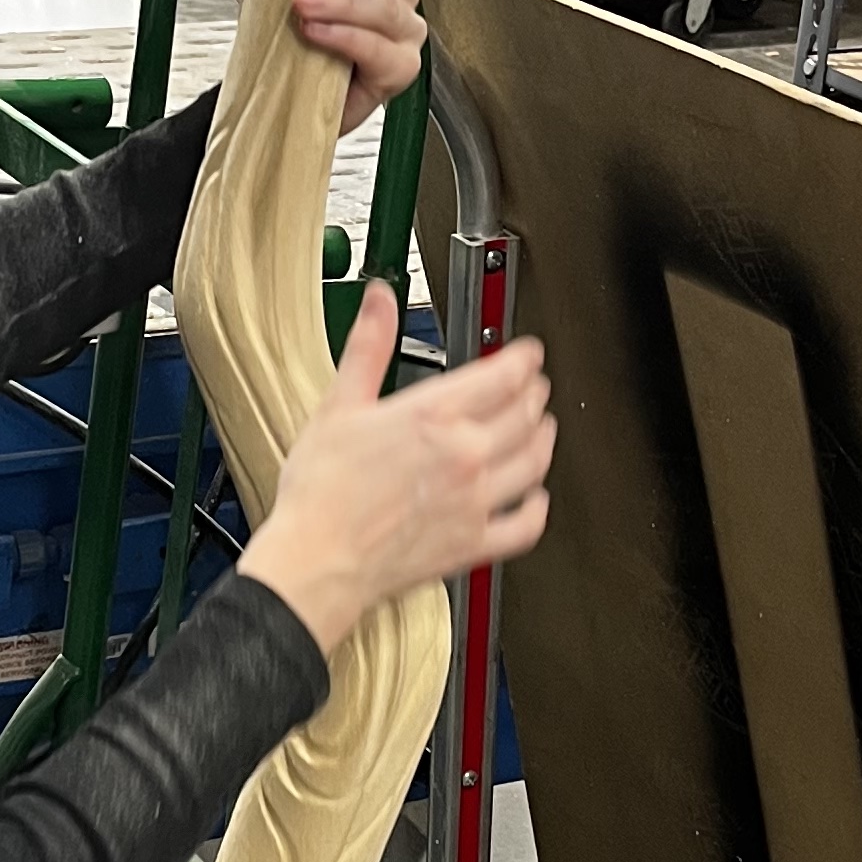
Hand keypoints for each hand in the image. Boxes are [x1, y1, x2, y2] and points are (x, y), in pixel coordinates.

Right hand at [237, 280, 552, 657]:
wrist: (317, 560)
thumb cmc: (322, 492)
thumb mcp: (339, 405)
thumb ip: (369, 346)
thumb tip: (379, 301)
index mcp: (434, 416)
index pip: (504, 375)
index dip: (524, 359)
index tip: (528, 354)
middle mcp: (465, 456)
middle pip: (526, 415)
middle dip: (535, 394)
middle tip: (535, 387)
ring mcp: (475, 501)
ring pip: (534, 464)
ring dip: (544, 441)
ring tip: (542, 430)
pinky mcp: (474, 544)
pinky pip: (526, 525)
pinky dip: (538, 508)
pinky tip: (536, 498)